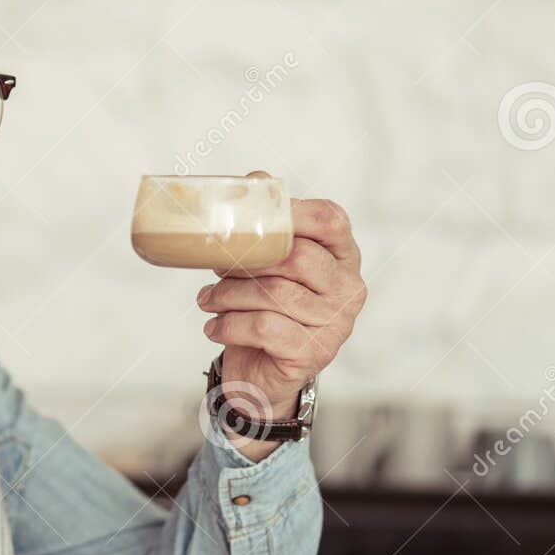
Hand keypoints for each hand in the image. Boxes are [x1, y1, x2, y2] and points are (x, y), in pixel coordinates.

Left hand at [195, 172, 366, 434]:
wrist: (262, 376)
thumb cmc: (264, 310)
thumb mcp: (263, 266)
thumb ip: (263, 226)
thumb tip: (254, 178)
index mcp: (342, 257)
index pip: (331, 220)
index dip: (292, 211)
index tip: (250, 215)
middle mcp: (348, 288)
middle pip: (296, 257)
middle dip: (246, 259)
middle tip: (215, 265)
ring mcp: (335, 324)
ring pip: (274, 294)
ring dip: (227, 294)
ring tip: (207, 299)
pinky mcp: (313, 353)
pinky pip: (264, 328)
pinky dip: (229, 325)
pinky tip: (213, 327)